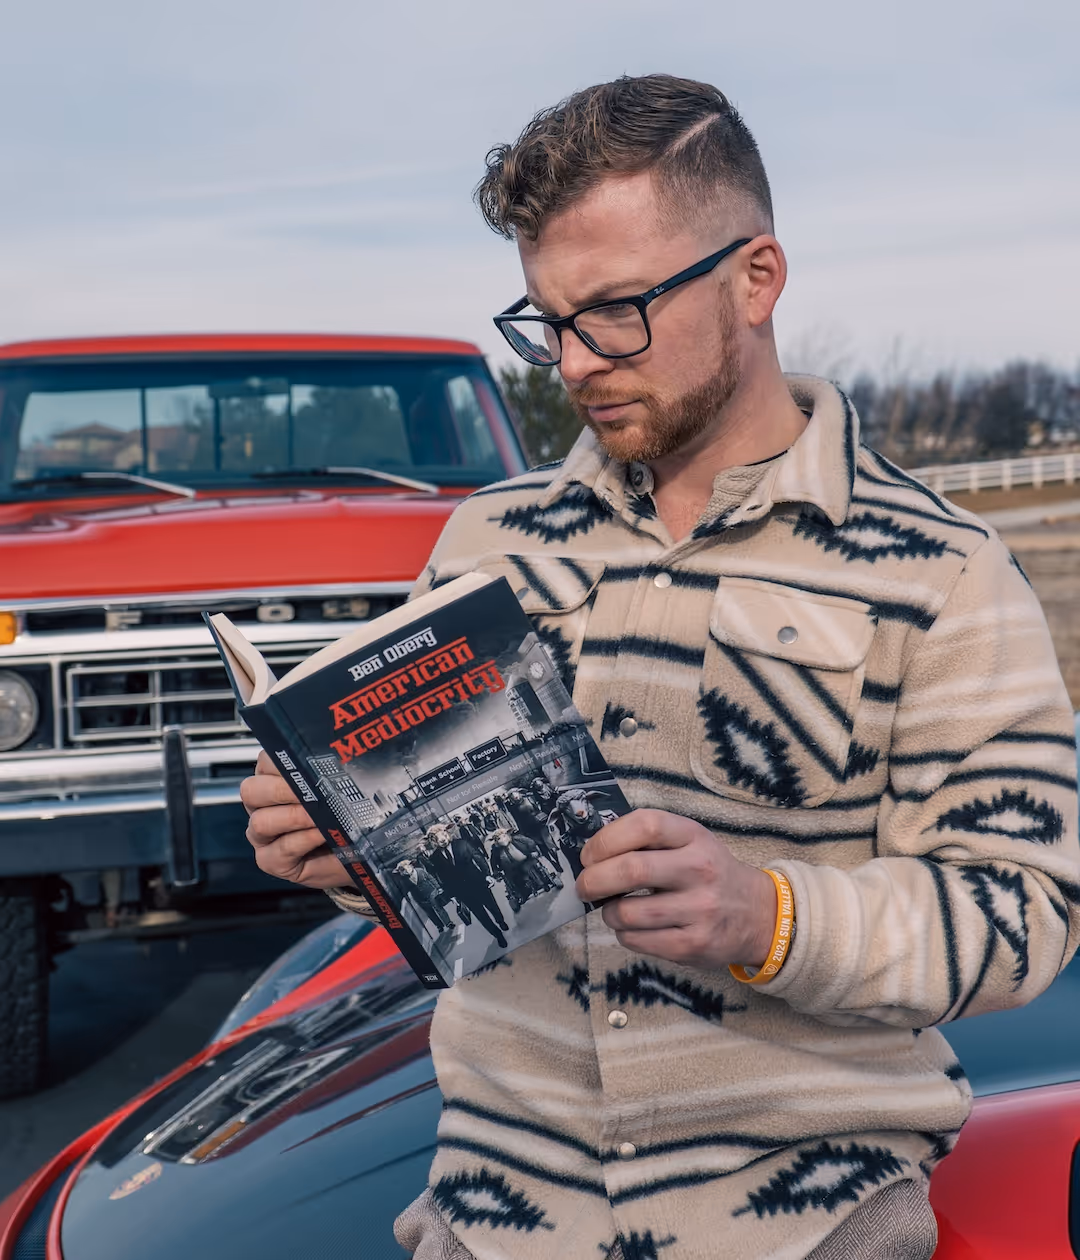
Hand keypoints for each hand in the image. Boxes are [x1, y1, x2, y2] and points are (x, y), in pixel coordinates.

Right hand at [239, 751, 350, 888]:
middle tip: (312, 791)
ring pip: (261, 822)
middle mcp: (260, 807)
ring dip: (294, 817)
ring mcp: (262, 836)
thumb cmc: (345, 814)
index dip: (283, 762)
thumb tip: (331, 762)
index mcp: (272, 780)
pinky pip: (281, 849)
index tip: (308, 766)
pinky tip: (323, 834)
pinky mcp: (270, 861)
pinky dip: (304, 840)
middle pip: (252, 791)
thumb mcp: (339, 789)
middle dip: (282, 789)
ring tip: (321, 816)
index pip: (265, 762)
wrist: (358, 849)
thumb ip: (328, 774)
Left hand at [575, 809, 776, 970]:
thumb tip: (592, 852)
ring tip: (612, 909)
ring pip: (628, 912)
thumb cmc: (709, 872)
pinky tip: (632, 927)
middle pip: (632, 870)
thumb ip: (649, 840)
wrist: (758, 914)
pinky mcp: (692, 945)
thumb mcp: (690, 842)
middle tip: (583, 886)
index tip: (589, 854)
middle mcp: (700, 870)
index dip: (607, 839)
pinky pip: (637, 941)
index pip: (646, 825)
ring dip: (608, 912)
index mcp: (694, 837)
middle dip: (593, 879)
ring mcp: (698, 910)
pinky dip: (623, 934)